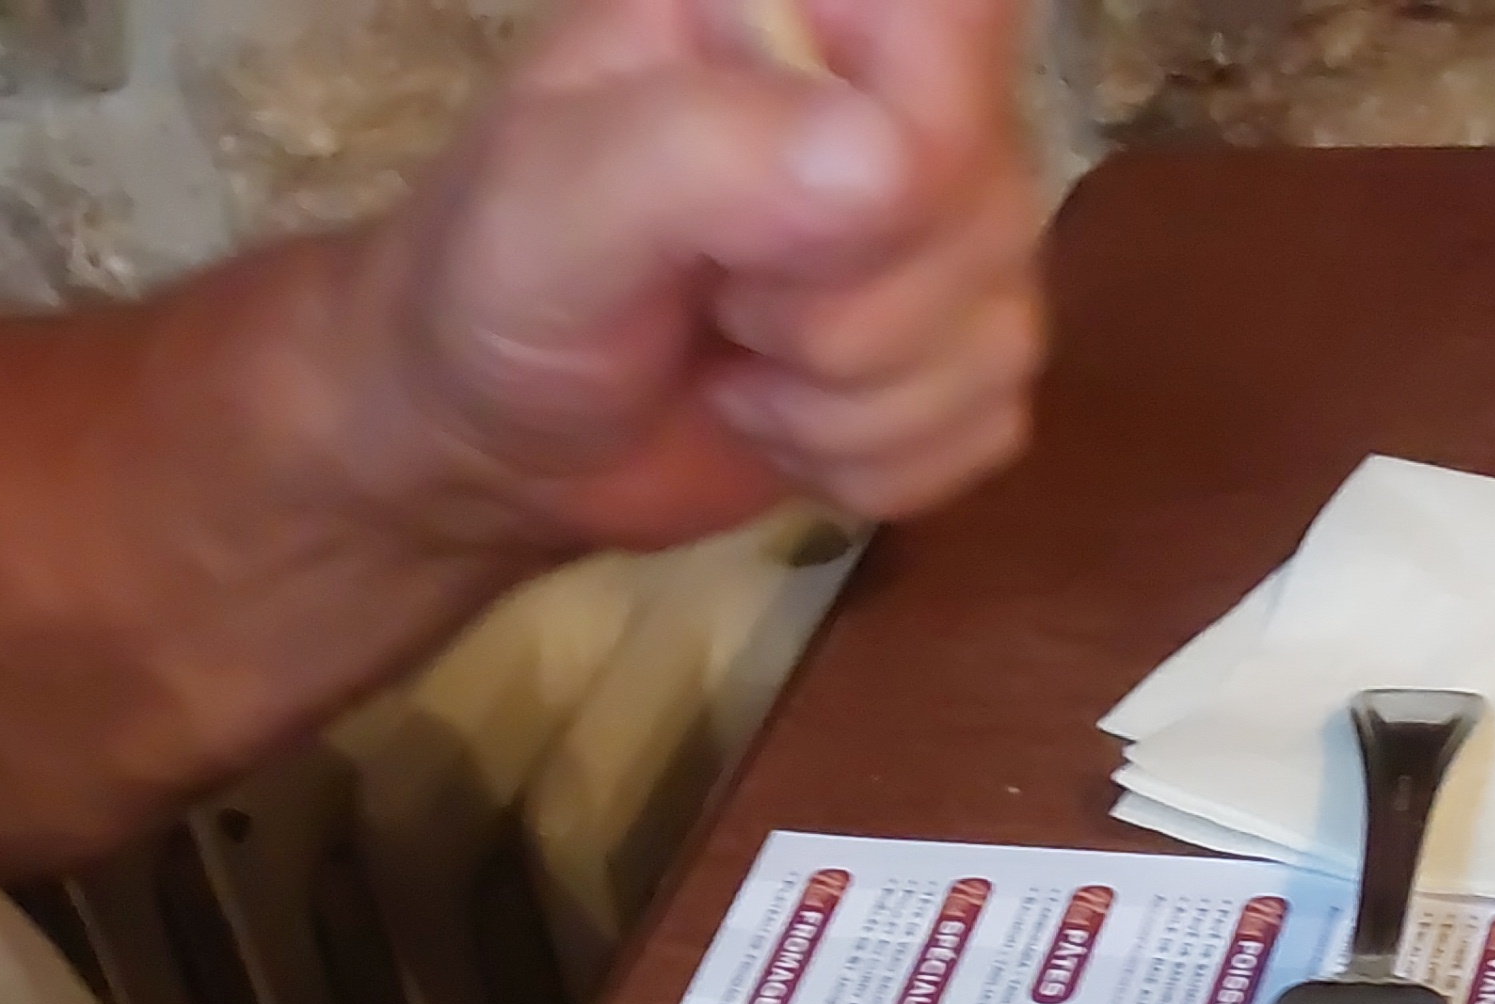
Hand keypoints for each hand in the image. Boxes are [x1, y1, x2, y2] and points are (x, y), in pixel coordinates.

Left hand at [363, 0, 1047, 552]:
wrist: (497, 431)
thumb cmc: (503, 279)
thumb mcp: (552, 198)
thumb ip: (700, 155)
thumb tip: (891, 163)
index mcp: (800, 4)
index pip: (961, 17)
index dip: (916, 145)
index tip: (797, 220)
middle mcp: (898, 97)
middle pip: (984, 212)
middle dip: (839, 318)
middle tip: (718, 304)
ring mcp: (940, 231)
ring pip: (996, 337)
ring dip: (844, 406)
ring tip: (735, 363)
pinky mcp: (951, 355)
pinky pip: (991, 426)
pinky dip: (875, 467)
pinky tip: (782, 421)